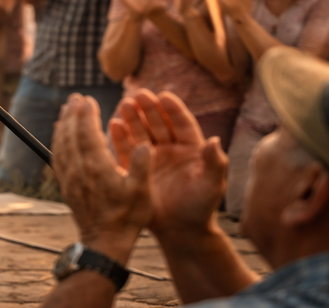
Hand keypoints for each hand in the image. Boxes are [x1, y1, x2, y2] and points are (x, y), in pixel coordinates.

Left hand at [54, 93, 151, 264]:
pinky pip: (57, 157)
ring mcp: (69, 178)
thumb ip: (141, 166)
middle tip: (75, 98)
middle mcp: (79, 169)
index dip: (87, 114)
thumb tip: (143, 143)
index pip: (87, 133)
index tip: (88, 99)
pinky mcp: (66, 186)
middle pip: (71, 134)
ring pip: (61, 144)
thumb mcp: (141, 192)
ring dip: (63, 125)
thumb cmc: (127, 217)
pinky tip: (60, 135)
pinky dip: (57, 141)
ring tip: (66, 110)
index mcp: (97, 167)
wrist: (105, 242)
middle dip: (72, 114)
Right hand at [110, 91, 226, 238]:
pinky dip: (119, 136)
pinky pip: (126, 149)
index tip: (164, 96)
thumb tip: (215, 140)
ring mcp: (152, 159)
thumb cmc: (200, 209)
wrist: (180, 232)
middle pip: (158, 123)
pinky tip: (113, 124)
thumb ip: (215, 163)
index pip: (182, 124)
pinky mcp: (136, 169)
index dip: (173, 110)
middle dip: (149, 108)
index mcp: (191, 149)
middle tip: (139, 94)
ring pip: (141, 132)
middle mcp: (170, 150)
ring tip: (125, 104)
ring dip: (133, 118)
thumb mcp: (211, 185)